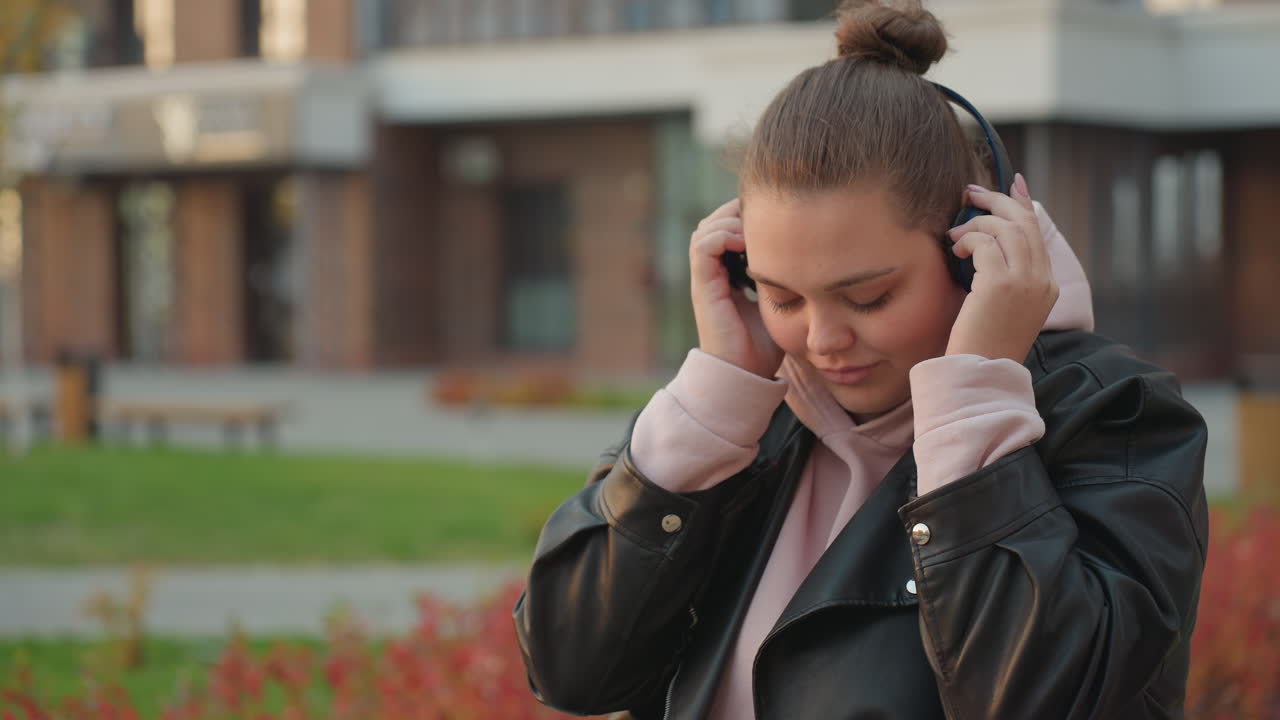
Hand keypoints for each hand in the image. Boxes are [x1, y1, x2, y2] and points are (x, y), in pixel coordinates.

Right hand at [689, 198, 783, 377]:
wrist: (743, 376)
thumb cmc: (764, 348)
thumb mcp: (779, 304)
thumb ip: (784, 280)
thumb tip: (811, 260)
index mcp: (727, 275)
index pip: (730, 228)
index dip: (750, 217)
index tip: (779, 221)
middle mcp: (713, 273)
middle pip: (716, 221)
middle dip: (741, 212)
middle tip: (771, 219)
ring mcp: (706, 278)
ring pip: (707, 227)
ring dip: (731, 221)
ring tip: (759, 230)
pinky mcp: (703, 286)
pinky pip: (704, 245)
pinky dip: (724, 235)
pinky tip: (749, 243)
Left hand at [945, 173, 1058, 362]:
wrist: (980, 373)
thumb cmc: (982, 342)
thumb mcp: (1002, 306)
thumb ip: (1003, 275)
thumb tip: (987, 243)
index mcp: (1046, 285)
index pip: (1037, 232)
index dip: (1023, 203)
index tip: (1012, 183)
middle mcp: (1041, 280)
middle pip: (1023, 222)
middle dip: (996, 201)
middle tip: (970, 194)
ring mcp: (1024, 281)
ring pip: (1004, 227)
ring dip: (975, 223)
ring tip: (954, 234)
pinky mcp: (1001, 284)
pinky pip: (985, 242)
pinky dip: (967, 239)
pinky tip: (955, 250)